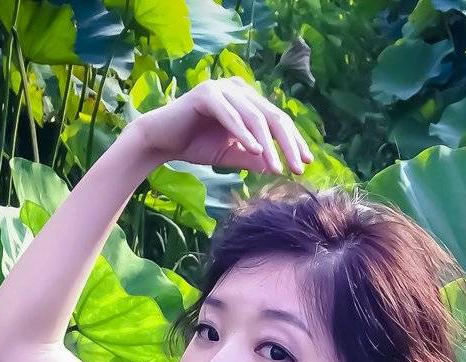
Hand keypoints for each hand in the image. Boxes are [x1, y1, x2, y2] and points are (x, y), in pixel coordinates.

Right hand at [129, 78, 313, 177]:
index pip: (276, 120)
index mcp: (247, 100)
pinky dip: (243, 134)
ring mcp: (223, 88)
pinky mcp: (207, 94)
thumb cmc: (195, 145)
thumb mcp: (230, 155)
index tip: (305, 164)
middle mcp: (239, 89)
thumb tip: (276, 168)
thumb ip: (252, 158)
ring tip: (277, 167)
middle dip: (287, 144)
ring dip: (267, 144)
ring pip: (254, 117)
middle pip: (271, 117)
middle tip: (297, 169)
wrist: (160, 140)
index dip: (293, 142)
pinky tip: (255, 151)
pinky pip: (231, 116)